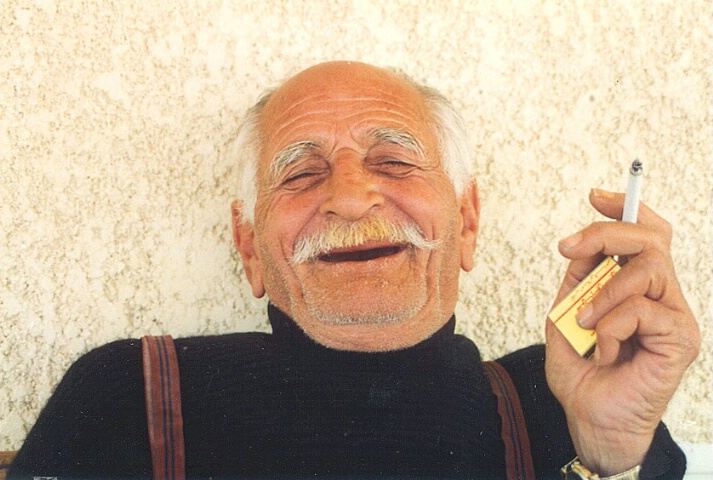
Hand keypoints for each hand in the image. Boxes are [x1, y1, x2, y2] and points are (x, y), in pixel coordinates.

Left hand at [545, 189, 699, 475]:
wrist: (590, 419)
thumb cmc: (581, 373)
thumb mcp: (566, 316)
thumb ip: (578, 282)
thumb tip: (582, 244)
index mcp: (639, 288)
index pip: (648, 235)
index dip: (625, 209)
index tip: (595, 196)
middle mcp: (663, 296)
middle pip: (652, 238)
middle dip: (606, 232)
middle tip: (569, 248)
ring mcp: (675, 316)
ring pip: (649, 267)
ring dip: (603, 290)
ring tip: (583, 322)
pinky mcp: (680, 339)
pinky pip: (643, 309)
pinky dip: (610, 326)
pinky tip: (603, 351)